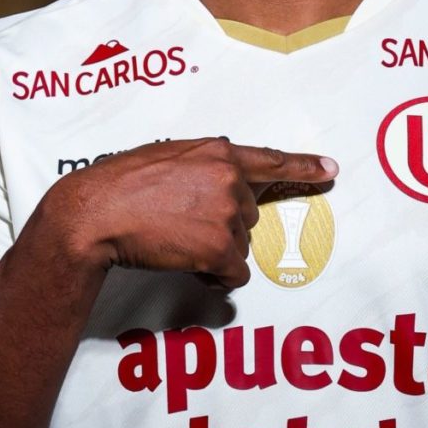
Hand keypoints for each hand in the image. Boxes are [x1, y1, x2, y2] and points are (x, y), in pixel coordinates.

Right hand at [51, 137, 337, 287]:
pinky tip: (185, 261)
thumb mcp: (167, 157)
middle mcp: (230, 179)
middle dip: (222, 223)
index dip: (304, 167)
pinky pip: (233, 272)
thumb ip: (201, 166)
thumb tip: (218, 182)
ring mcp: (227, 213)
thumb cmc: (120, 185)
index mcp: (218, 152)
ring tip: (174, 239)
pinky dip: (214, 275)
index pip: (270, 160)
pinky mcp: (220, 246)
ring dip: (214, 249)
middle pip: (248, 214)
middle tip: (181, 222)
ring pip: (238, 244)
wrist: (95, 213)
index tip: (331, 169)